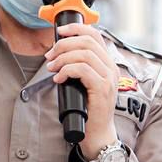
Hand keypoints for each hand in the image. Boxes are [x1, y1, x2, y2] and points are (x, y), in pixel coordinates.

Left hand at [46, 22, 118, 158]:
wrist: (98, 133)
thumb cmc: (88, 109)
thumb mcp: (85, 83)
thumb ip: (79, 67)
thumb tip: (59, 52)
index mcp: (108, 64)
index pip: (96, 35)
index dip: (77, 28)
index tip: (60, 31)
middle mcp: (111, 68)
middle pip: (88, 42)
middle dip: (64, 45)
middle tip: (50, 56)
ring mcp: (109, 78)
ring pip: (84, 54)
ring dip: (63, 58)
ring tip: (52, 68)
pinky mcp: (102, 88)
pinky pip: (82, 70)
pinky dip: (67, 70)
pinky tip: (59, 78)